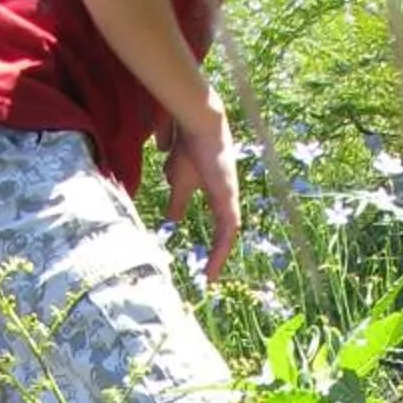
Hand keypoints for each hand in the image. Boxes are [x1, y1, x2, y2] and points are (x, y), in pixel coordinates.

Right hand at [165, 104, 239, 287]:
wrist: (198, 124)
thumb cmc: (188, 148)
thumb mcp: (178, 182)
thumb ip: (177, 202)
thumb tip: (172, 220)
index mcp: (218, 195)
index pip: (220, 227)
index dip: (214, 246)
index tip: (205, 265)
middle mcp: (228, 198)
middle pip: (226, 234)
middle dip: (218, 257)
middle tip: (208, 278)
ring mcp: (230, 198)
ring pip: (228, 234)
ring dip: (219, 256)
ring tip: (209, 277)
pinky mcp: (229, 197)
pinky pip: (228, 229)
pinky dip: (221, 248)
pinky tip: (213, 263)